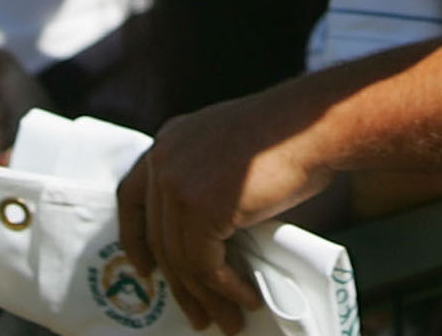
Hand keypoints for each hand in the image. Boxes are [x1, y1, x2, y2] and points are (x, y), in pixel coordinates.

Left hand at [116, 101, 331, 335]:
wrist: (309, 126)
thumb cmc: (285, 138)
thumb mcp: (228, 152)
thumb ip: (205, 182)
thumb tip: (207, 242)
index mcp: (169, 141)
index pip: (132, 197)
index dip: (134, 238)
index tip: (146, 270)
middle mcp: (165, 160)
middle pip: (159, 238)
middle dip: (180, 283)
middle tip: (199, 314)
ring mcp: (177, 184)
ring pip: (181, 258)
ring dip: (206, 296)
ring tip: (229, 320)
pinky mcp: (199, 209)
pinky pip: (204, 265)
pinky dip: (225, 289)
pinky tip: (245, 299)